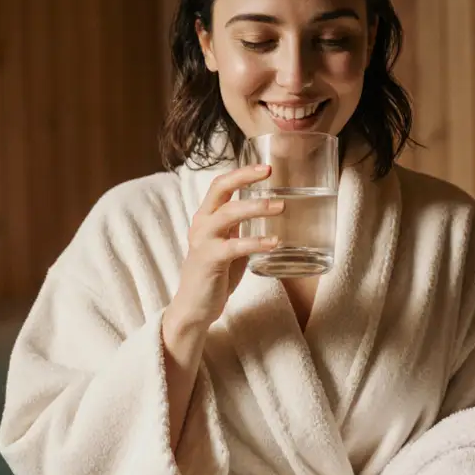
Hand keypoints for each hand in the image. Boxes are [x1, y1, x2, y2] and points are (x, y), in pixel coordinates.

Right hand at [168, 164, 283, 328]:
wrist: (194, 308)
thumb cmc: (215, 276)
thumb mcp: (228, 245)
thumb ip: (240, 229)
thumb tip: (266, 214)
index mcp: (206, 217)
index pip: (221, 184)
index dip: (241, 172)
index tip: (265, 167)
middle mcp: (201, 223)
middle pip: (221, 189)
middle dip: (245, 177)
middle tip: (270, 172)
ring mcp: (203, 241)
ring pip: (229, 213)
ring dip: (257, 207)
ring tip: (281, 206)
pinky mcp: (209, 261)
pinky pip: (235, 246)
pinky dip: (257, 242)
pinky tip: (275, 243)